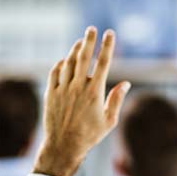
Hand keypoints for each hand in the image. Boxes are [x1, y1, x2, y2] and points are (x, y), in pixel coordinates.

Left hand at [34, 27, 130, 175]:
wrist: (63, 146)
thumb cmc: (90, 135)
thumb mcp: (109, 121)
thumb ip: (116, 99)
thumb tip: (125, 83)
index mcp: (95, 93)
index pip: (103, 63)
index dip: (107, 46)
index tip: (110, 33)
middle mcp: (78, 88)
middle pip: (84, 57)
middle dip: (89, 40)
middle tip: (92, 29)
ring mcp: (62, 89)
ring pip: (68, 62)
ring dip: (74, 50)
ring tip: (80, 42)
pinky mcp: (51, 93)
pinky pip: (55, 72)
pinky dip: (61, 63)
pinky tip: (65, 60)